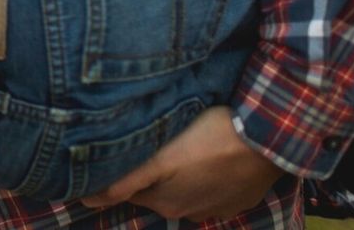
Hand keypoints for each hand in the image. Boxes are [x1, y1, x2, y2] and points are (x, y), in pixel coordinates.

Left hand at [81, 107, 283, 220]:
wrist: (267, 141)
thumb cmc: (207, 142)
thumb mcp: (160, 159)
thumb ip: (125, 181)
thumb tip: (86, 201)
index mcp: (164, 203)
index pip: (127, 191)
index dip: (116, 176)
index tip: (104, 163)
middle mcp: (188, 213)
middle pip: (155, 192)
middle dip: (146, 177)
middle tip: (145, 152)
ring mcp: (217, 209)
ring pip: (184, 192)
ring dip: (176, 179)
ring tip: (175, 155)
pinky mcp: (239, 199)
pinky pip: (211, 192)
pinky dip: (202, 180)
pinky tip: (204, 162)